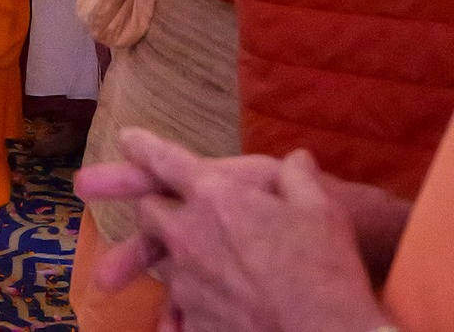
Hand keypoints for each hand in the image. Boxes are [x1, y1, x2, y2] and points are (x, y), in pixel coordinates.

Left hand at [77, 131, 386, 331]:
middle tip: (174, 214)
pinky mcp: (193, 320)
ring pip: (163, 263)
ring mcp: (187, 281)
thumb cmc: (325, 269)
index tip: (128, 139)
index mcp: (216, 196)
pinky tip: (213, 307)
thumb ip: (299, 177)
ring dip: (179, 260)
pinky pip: (179, 308)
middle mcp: (189, 234)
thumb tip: (299, 160)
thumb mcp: (320, 209)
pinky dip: (192, 305)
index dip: (144, 147)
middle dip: (157, 210)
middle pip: (149, 213)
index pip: (165, 161)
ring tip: (209, 268)